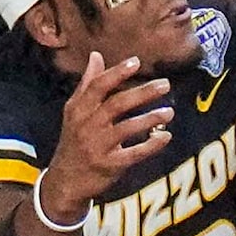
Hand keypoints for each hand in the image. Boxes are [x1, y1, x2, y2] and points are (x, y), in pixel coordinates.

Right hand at [46, 51, 171, 210]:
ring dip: (150, 118)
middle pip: (116, 104)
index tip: (136, 62)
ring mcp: (97, 147)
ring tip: (169, 112)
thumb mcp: (75, 111)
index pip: (98, 87)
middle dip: (142, 93)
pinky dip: (150, 145)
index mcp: (79, 109)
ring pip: (126, 128)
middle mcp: (87, 126)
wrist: (65, 180)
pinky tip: (165, 136)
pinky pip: (133, 154)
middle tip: (165, 84)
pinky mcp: (109, 165)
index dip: (117, 73)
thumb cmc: (75, 139)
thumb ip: (88, 84)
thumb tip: (96, 55)